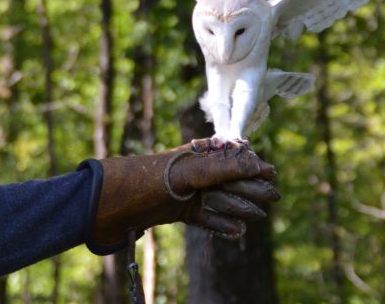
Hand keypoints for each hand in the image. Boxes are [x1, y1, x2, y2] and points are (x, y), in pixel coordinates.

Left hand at [86, 142, 277, 251]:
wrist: (110, 203)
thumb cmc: (148, 180)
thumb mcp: (190, 173)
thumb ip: (224, 169)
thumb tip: (258, 163)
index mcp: (194, 154)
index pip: (230, 157)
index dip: (252, 164)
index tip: (273, 173)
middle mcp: (192, 171)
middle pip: (228, 179)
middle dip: (251, 187)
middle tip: (274, 197)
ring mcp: (185, 192)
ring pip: (219, 199)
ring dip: (238, 207)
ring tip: (258, 216)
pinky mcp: (177, 212)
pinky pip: (204, 217)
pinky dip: (220, 223)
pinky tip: (236, 230)